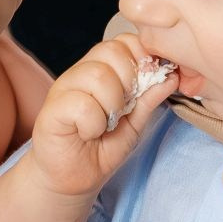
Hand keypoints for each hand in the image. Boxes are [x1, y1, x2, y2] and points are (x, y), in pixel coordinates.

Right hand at [28, 35, 176, 197]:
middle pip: (111, 51)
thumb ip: (149, 98)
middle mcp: (80, 73)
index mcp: (101, 70)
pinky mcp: (51, 110)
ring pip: (97, 76)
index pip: (124, 42)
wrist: (73, 180)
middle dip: (128, 83)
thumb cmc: (101, 148)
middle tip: (122, 110)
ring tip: (105, 125)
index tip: (144, 87)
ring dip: (111, 106)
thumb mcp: (135, 123)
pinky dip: (93, 124)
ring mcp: (63, 89)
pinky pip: (81, 104)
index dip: (141, 59)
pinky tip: (88, 133)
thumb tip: (171, 76)